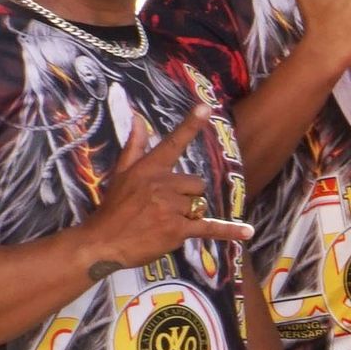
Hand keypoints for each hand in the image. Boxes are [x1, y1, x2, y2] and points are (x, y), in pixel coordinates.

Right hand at [71, 112, 253, 272]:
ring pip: (200, 204)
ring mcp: (171, 207)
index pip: (172, 143)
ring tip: (165, 222)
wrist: (103, 242)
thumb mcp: (121, 174)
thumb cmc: (113, 208)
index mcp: (148, 169)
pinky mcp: (178, 229)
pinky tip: (247, 232)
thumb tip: (139, 119)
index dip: (190, 125)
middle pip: (197, 183)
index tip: (206, 107)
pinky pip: (210, 227)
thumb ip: (134, 147)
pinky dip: (228, 231)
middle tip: (164, 208)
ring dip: (190, 214)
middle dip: (188, 196)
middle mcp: (161, 184)